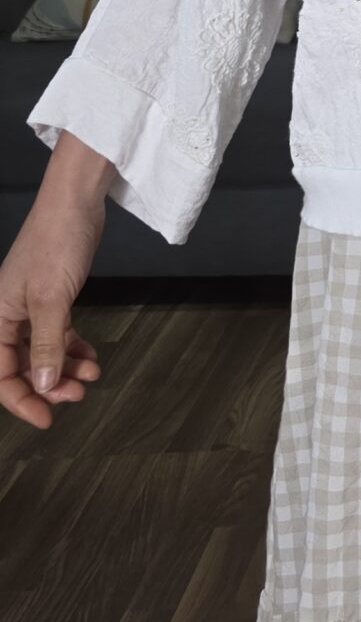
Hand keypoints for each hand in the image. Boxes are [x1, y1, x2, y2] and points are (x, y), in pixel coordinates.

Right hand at [0, 191, 105, 429]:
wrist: (76, 203)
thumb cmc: (56, 241)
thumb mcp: (51, 299)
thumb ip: (46, 346)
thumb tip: (45, 387)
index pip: (0, 374)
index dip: (21, 400)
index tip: (46, 418)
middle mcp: (8, 316)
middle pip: (22, 367)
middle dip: (50, 385)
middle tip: (78, 394)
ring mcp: (30, 308)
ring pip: (43, 354)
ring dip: (66, 369)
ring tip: (91, 376)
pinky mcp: (52, 300)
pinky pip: (58, 336)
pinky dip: (74, 350)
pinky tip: (91, 358)